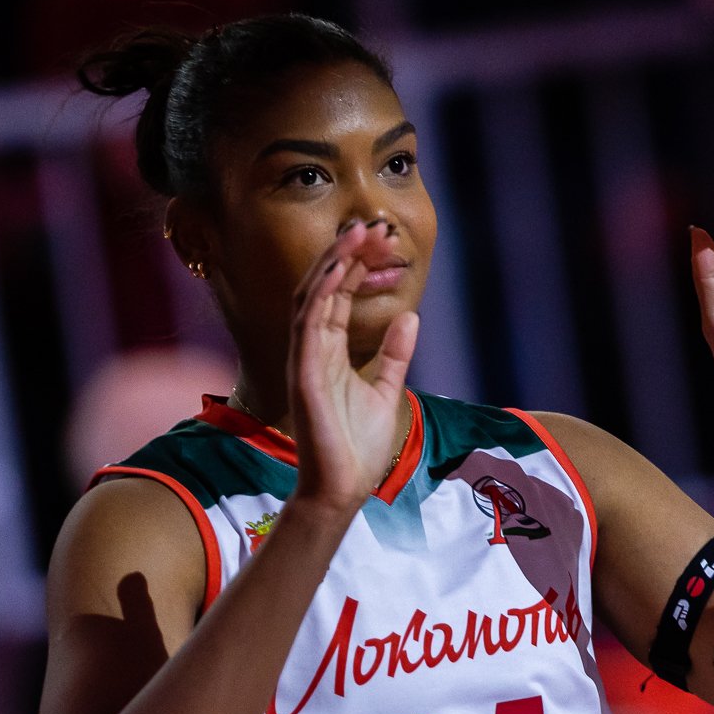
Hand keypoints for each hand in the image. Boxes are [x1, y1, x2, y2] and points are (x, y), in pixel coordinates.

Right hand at [286, 219, 418, 514]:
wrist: (343, 488)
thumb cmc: (357, 446)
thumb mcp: (387, 389)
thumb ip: (395, 354)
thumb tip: (410, 317)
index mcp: (330, 350)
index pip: (340, 294)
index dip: (358, 263)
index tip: (381, 239)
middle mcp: (314, 348)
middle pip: (325, 286)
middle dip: (347, 253)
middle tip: (373, 225)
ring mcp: (305, 359)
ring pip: (312, 297)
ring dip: (333, 264)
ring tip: (357, 234)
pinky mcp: (303, 374)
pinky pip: (308, 325)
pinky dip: (321, 295)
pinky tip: (337, 271)